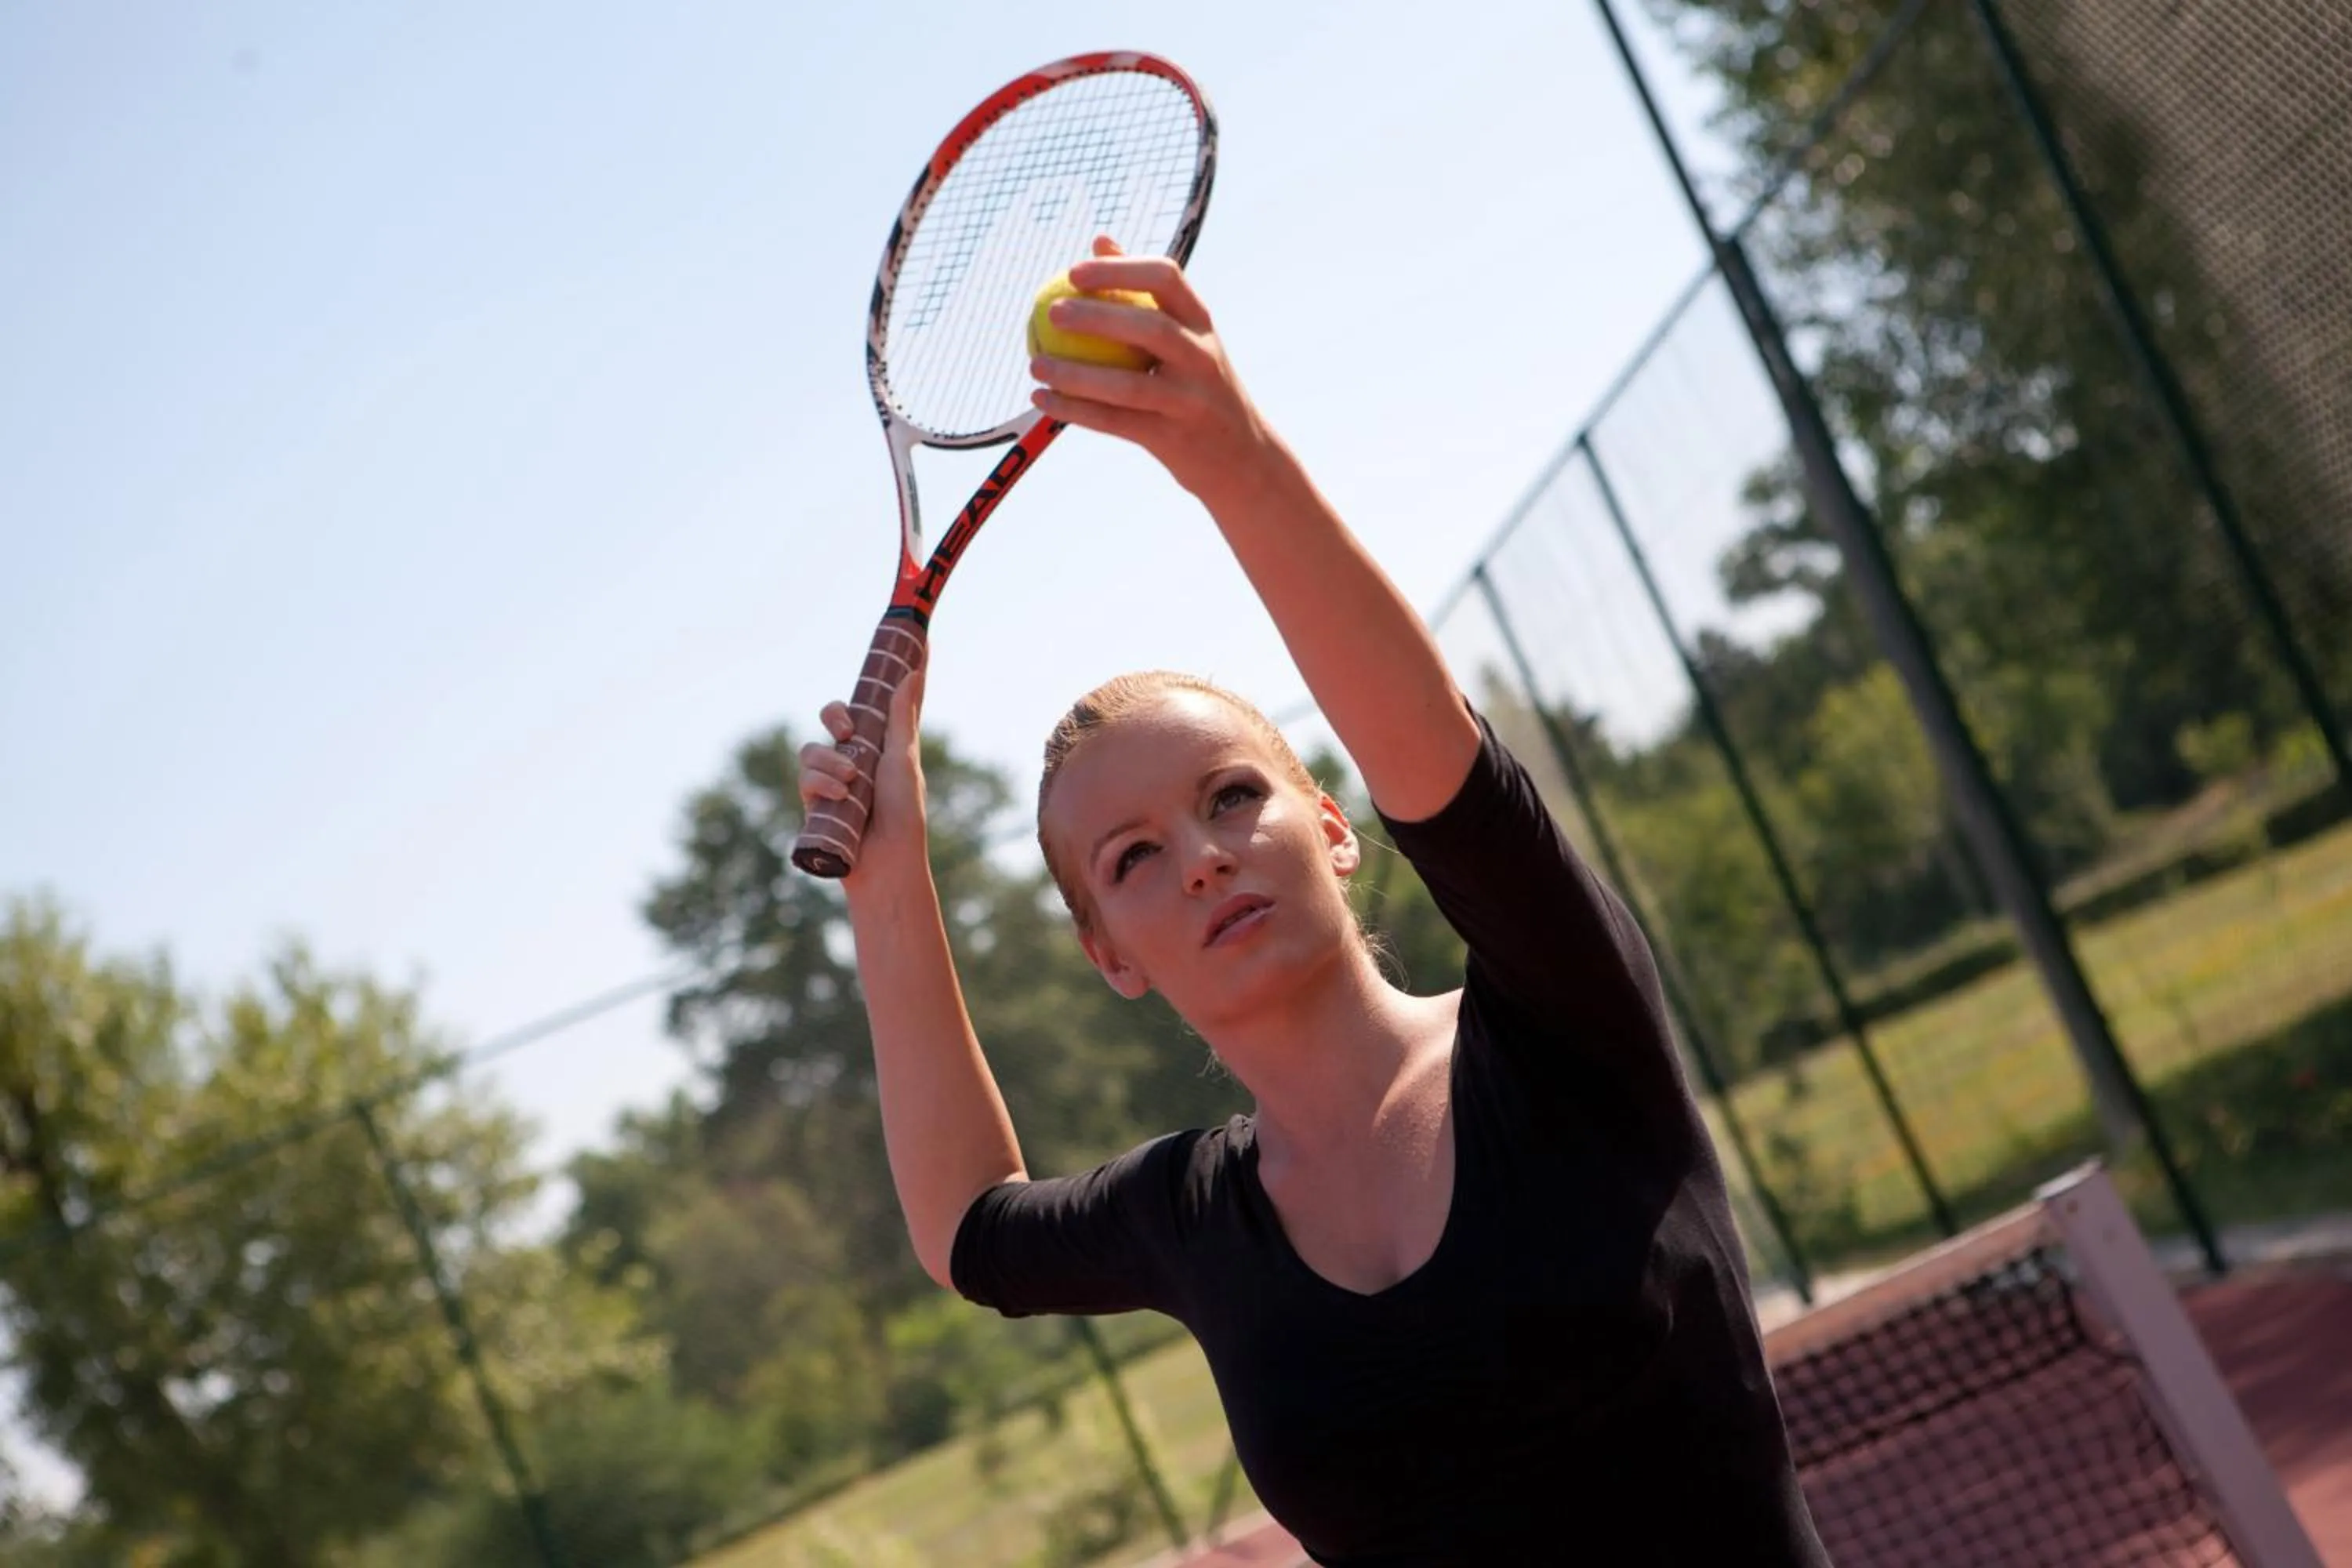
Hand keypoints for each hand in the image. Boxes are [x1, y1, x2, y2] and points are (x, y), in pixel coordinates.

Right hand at [798, 668, 929, 884]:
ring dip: (830, 762)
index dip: (883, 677)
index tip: (902, 643)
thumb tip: (911, 673)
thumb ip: (900, 717)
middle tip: (847, 728)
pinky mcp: (815, 801)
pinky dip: (821, 783)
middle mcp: (855, 756)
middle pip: (832, 717)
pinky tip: (839, 795)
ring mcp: (832, 779)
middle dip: (833, 715)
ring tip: (852, 781)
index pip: (877, 702)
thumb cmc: (902, 814)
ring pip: (812, 748)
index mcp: (882, 743)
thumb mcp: (903, 760)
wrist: (886, 862)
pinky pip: (805, 776)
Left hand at [1028, 236, 1278, 507]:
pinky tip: (1042, 400)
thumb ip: (1145, 291)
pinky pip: (1115, 423)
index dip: (1119, 269)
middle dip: (1097, 317)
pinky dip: (1075, 411)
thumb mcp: (1186, 335)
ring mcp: (1190, 400)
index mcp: (1202, 322)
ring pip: (1127, 385)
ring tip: (1036, 365)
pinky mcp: (1173, 439)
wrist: (1240, 457)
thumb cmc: (1198, 384)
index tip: (1074, 271)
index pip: (1166, 278)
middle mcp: (1202, 357)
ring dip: (1075, 376)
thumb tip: (1099, 240)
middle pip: (1150, 328)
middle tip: (1052, 312)